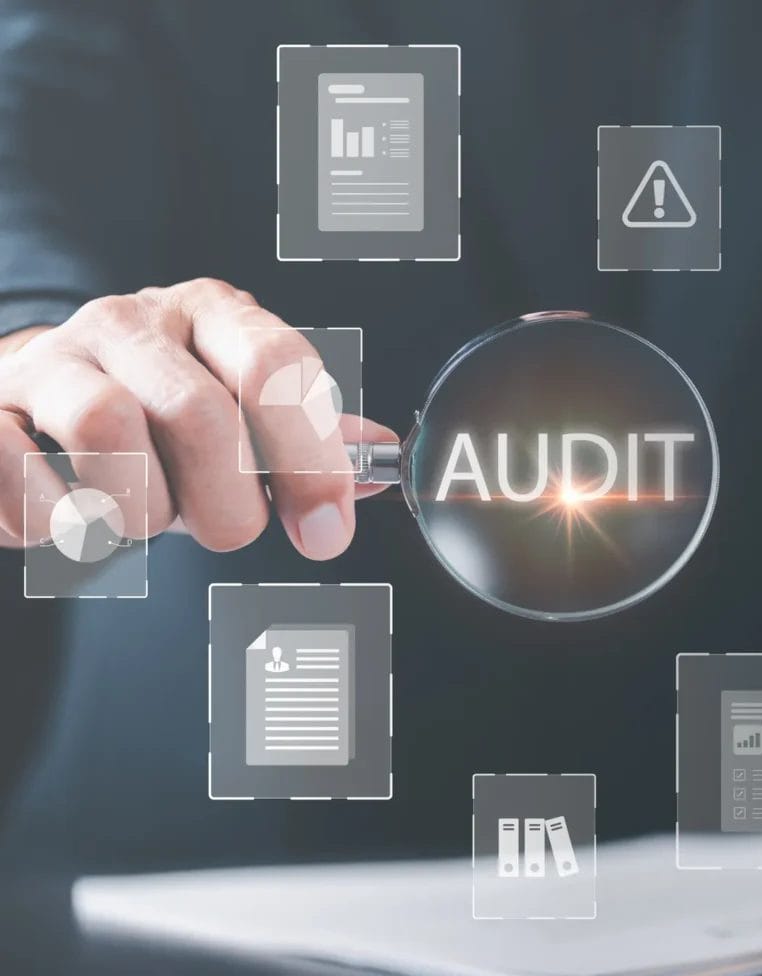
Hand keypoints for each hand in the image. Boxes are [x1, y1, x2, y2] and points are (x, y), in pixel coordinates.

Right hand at [0, 278, 393, 557]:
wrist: (26, 398)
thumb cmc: (152, 418)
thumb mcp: (236, 418)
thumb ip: (306, 441)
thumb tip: (381, 462)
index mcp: (209, 314)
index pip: (275, 365)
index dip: (311, 458)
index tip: (325, 531)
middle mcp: (128, 323)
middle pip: (200, 413)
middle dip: (229, 504)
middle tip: (227, 531)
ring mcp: (48, 359)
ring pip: (109, 431)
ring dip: (141, 511)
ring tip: (139, 518)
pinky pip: (16, 469)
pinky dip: (54, 520)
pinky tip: (68, 520)